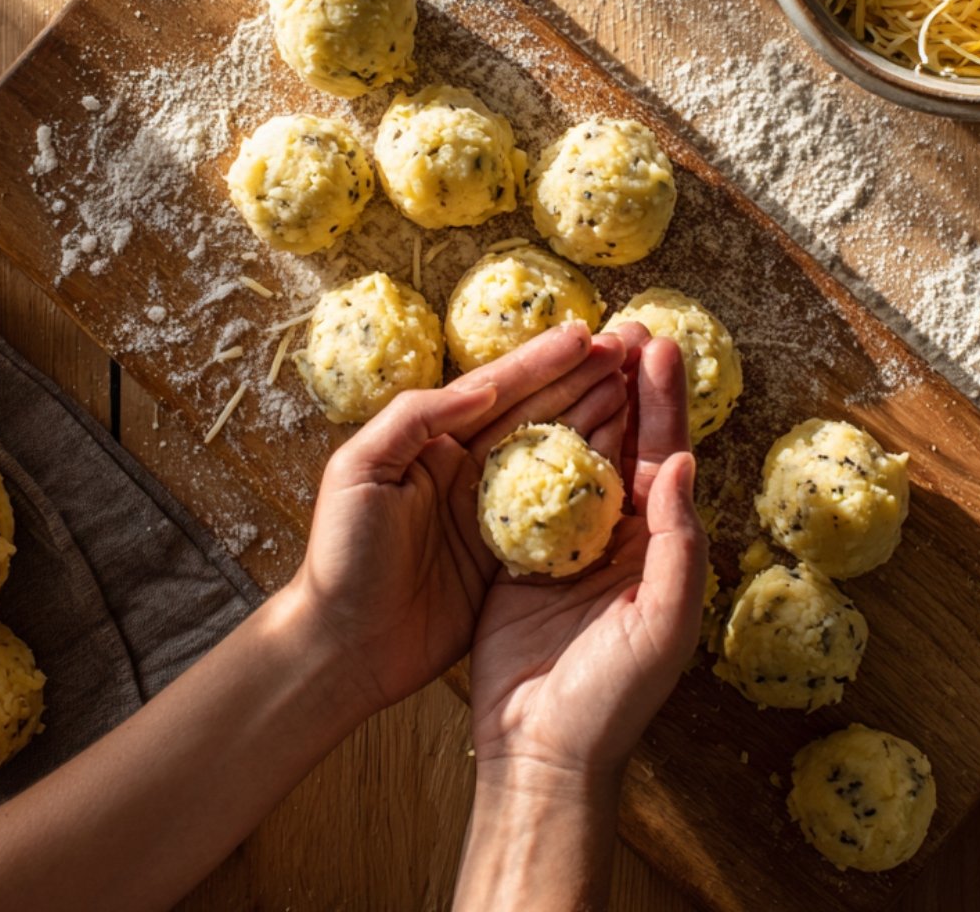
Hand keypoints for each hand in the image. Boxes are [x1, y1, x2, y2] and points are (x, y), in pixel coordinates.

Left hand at [291, 322, 630, 717]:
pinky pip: (559, 512)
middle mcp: (469, 467)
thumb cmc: (341, 555)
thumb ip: (415, 419)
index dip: (542, 362)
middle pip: (535, 412)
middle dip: (582, 378)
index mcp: (434, 440)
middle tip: (631, 347)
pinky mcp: (511, 554)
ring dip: (597, 418)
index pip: (497, 390)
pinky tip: (627, 459)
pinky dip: (593, 483)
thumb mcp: (360, 471)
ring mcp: (493, 510)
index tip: (586, 335)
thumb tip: (483, 385)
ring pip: (554, 452)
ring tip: (639, 385)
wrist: (344, 644)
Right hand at [468, 335, 707, 779]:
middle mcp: (616, 536)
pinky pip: (525, 487)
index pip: (665, 456)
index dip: (662, 400)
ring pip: (576, 456)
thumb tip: (681, 464)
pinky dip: (527, 444)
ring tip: (577, 349)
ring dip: (579, 402)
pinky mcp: (518, 555)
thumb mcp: (661, 625)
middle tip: (622, 325)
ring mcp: (566, 543)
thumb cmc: (612, 698)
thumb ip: (677, 547)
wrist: (539, 749)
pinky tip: (521, 407)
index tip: (657, 345)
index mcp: (657, 547)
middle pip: (623, 443)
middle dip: (624, 385)